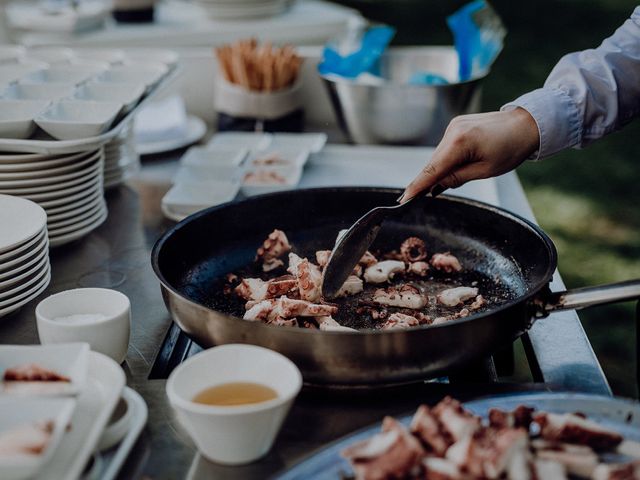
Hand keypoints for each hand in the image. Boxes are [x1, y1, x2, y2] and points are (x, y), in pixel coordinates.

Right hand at [398, 108, 539, 202]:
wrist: (526, 124)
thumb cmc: (511, 148)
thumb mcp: (485, 171)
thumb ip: (456, 179)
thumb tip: (435, 187)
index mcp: (460, 142)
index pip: (432, 169)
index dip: (417, 186)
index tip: (404, 198)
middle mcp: (452, 131)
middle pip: (433, 163)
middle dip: (426, 180)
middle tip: (413, 199)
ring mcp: (454, 126)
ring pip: (438, 156)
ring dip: (437, 170)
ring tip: (438, 186)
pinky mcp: (457, 125)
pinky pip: (445, 148)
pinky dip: (444, 160)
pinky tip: (450, 169)